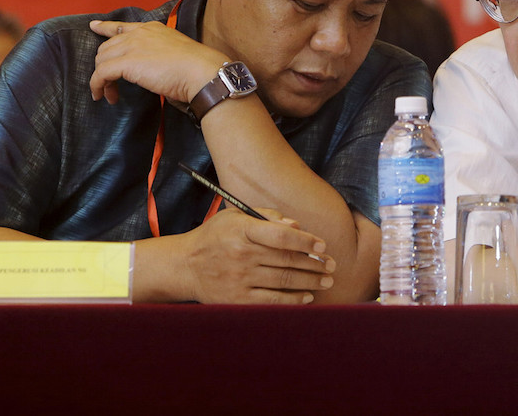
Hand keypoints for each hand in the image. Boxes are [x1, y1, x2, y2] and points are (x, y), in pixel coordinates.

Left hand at [89, 20, 224, 103]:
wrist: (201, 72)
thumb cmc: (196, 68)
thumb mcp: (176, 52)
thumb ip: (160, 55)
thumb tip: (155, 72)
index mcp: (152, 29)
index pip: (122, 27)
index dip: (105, 28)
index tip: (94, 27)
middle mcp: (139, 34)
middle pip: (107, 47)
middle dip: (104, 65)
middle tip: (112, 84)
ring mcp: (132, 46)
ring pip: (101, 60)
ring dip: (102, 79)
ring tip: (111, 94)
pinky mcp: (127, 63)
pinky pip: (101, 74)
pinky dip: (97, 86)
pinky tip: (102, 96)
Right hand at [181, 208, 336, 303]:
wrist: (185, 266)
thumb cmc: (215, 237)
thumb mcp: (235, 216)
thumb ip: (267, 217)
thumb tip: (296, 226)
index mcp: (242, 231)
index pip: (282, 236)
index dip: (306, 241)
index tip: (322, 246)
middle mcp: (242, 255)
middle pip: (288, 260)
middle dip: (315, 263)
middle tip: (332, 265)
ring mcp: (240, 279)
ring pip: (284, 281)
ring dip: (310, 281)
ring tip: (326, 280)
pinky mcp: (238, 299)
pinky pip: (272, 301)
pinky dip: (293, 300)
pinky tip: (307, 296)